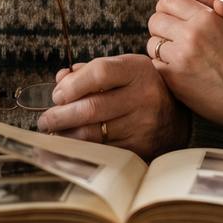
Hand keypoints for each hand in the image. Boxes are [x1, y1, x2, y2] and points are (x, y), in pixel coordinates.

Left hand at [35, 54, 189, 159]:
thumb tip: (60, 80)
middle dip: (61, 116)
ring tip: (54, 133)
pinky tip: (71, 146)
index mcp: (137, 71)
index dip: (73, 85)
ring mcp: (144, 125)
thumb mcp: (121, 70)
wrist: (177, 115)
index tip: (57, 95)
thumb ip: (89, 72)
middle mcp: (144, 97)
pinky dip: (83, 150)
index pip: (100, 73)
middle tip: (45, 121)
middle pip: (92, 108)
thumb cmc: (140, 88)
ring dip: (67, 136)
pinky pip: (105, 152)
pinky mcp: (143, 148)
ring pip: (95, 134)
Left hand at [147, 0, 222, 133]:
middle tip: (172, 38)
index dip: (168, 9)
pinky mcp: (173, 78)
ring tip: (176, 56)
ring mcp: (180, 56)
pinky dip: (162, 68)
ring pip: (152, 43)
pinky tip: (177, 72)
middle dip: (161, 28)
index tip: (173, 19)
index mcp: (206, 16)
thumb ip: (210, 0)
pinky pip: (154, 65)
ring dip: (160, 49)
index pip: (169, 0)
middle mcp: (191, 33)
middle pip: (155, 20)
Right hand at [184, 0, 222, 72]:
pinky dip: (189, 52)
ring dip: (181, 41)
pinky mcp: (210, 45)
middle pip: (180, 13)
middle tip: (182, 43)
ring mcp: (208, 27)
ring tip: (185, 55)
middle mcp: (209, 7)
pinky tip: (190, 63)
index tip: (187, 26)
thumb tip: (217, 5)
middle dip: (178, 26)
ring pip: (184, 30)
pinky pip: (192, 45)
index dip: (183, 10)